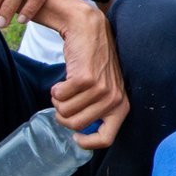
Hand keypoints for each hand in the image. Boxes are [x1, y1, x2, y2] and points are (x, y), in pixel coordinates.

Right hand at [51, 5, 127, 149]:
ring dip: (58, 101)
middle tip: (64, 101)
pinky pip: (59, 97)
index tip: (74, 136)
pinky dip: (55, 90)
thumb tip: (79, 134)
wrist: (89, 31)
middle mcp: (114, 100)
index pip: (106, 139)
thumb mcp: (104, 90)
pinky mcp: (85, 79)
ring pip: (65, 111)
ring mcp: (100, 89)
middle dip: (63, 115)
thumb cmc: (93, 63)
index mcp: (121, 107)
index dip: (87, 143)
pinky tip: (63, 80)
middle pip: (76, 126)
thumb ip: (98, 110)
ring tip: (66, 87)